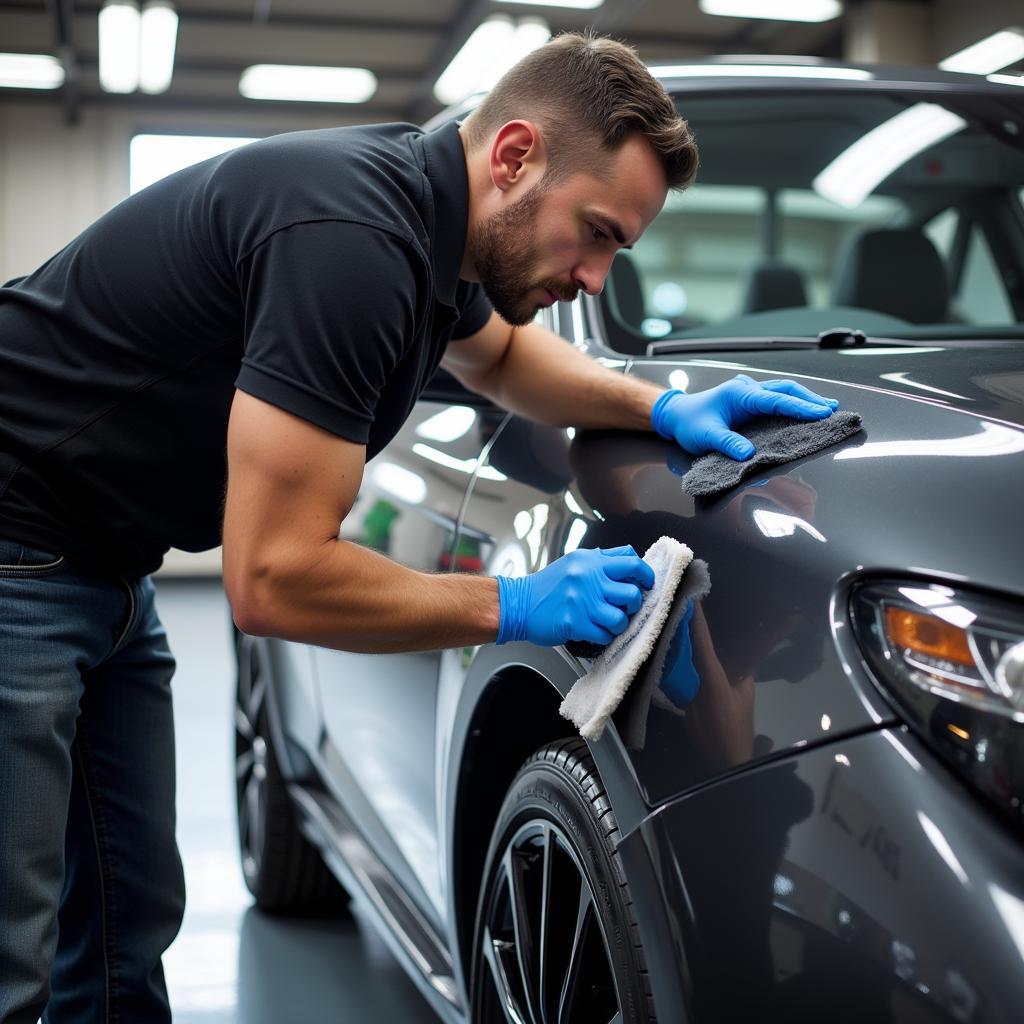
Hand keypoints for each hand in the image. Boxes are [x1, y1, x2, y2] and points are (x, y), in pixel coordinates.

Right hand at [496, 545, 654, 646]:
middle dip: (634, 604)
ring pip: (621, 618)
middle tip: (625, 607)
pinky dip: (603, 636)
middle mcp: (589, 579)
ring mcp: (582, 602)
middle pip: (632, 593)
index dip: (646, 575)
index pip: (632, 562)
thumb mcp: (575, 562)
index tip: (646, 584)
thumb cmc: (548, 585)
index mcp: (591, 562)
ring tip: (609, 622)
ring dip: (619, 624)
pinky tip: (594, 630)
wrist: (519, 603)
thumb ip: (603, 559)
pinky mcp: (574, 623)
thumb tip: (632, 560)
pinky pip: (604, 635)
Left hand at [651, 373, 838, 460]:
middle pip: (785, 389)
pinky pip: (776, 397)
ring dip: (804, 398)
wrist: (676, 414)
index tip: (821, 413)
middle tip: (831, 410)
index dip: (800, 407)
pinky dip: (792, 402)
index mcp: (739, 394)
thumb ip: (726, 444)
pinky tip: (804, 409)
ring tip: (825, 408)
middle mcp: (747, 389)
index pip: (776, 400)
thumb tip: (747, 454)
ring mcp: (749, 392)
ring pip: (782, 391)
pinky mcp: (749, 400)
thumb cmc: (689, 423)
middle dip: (809, 399)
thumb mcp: (705, 436)